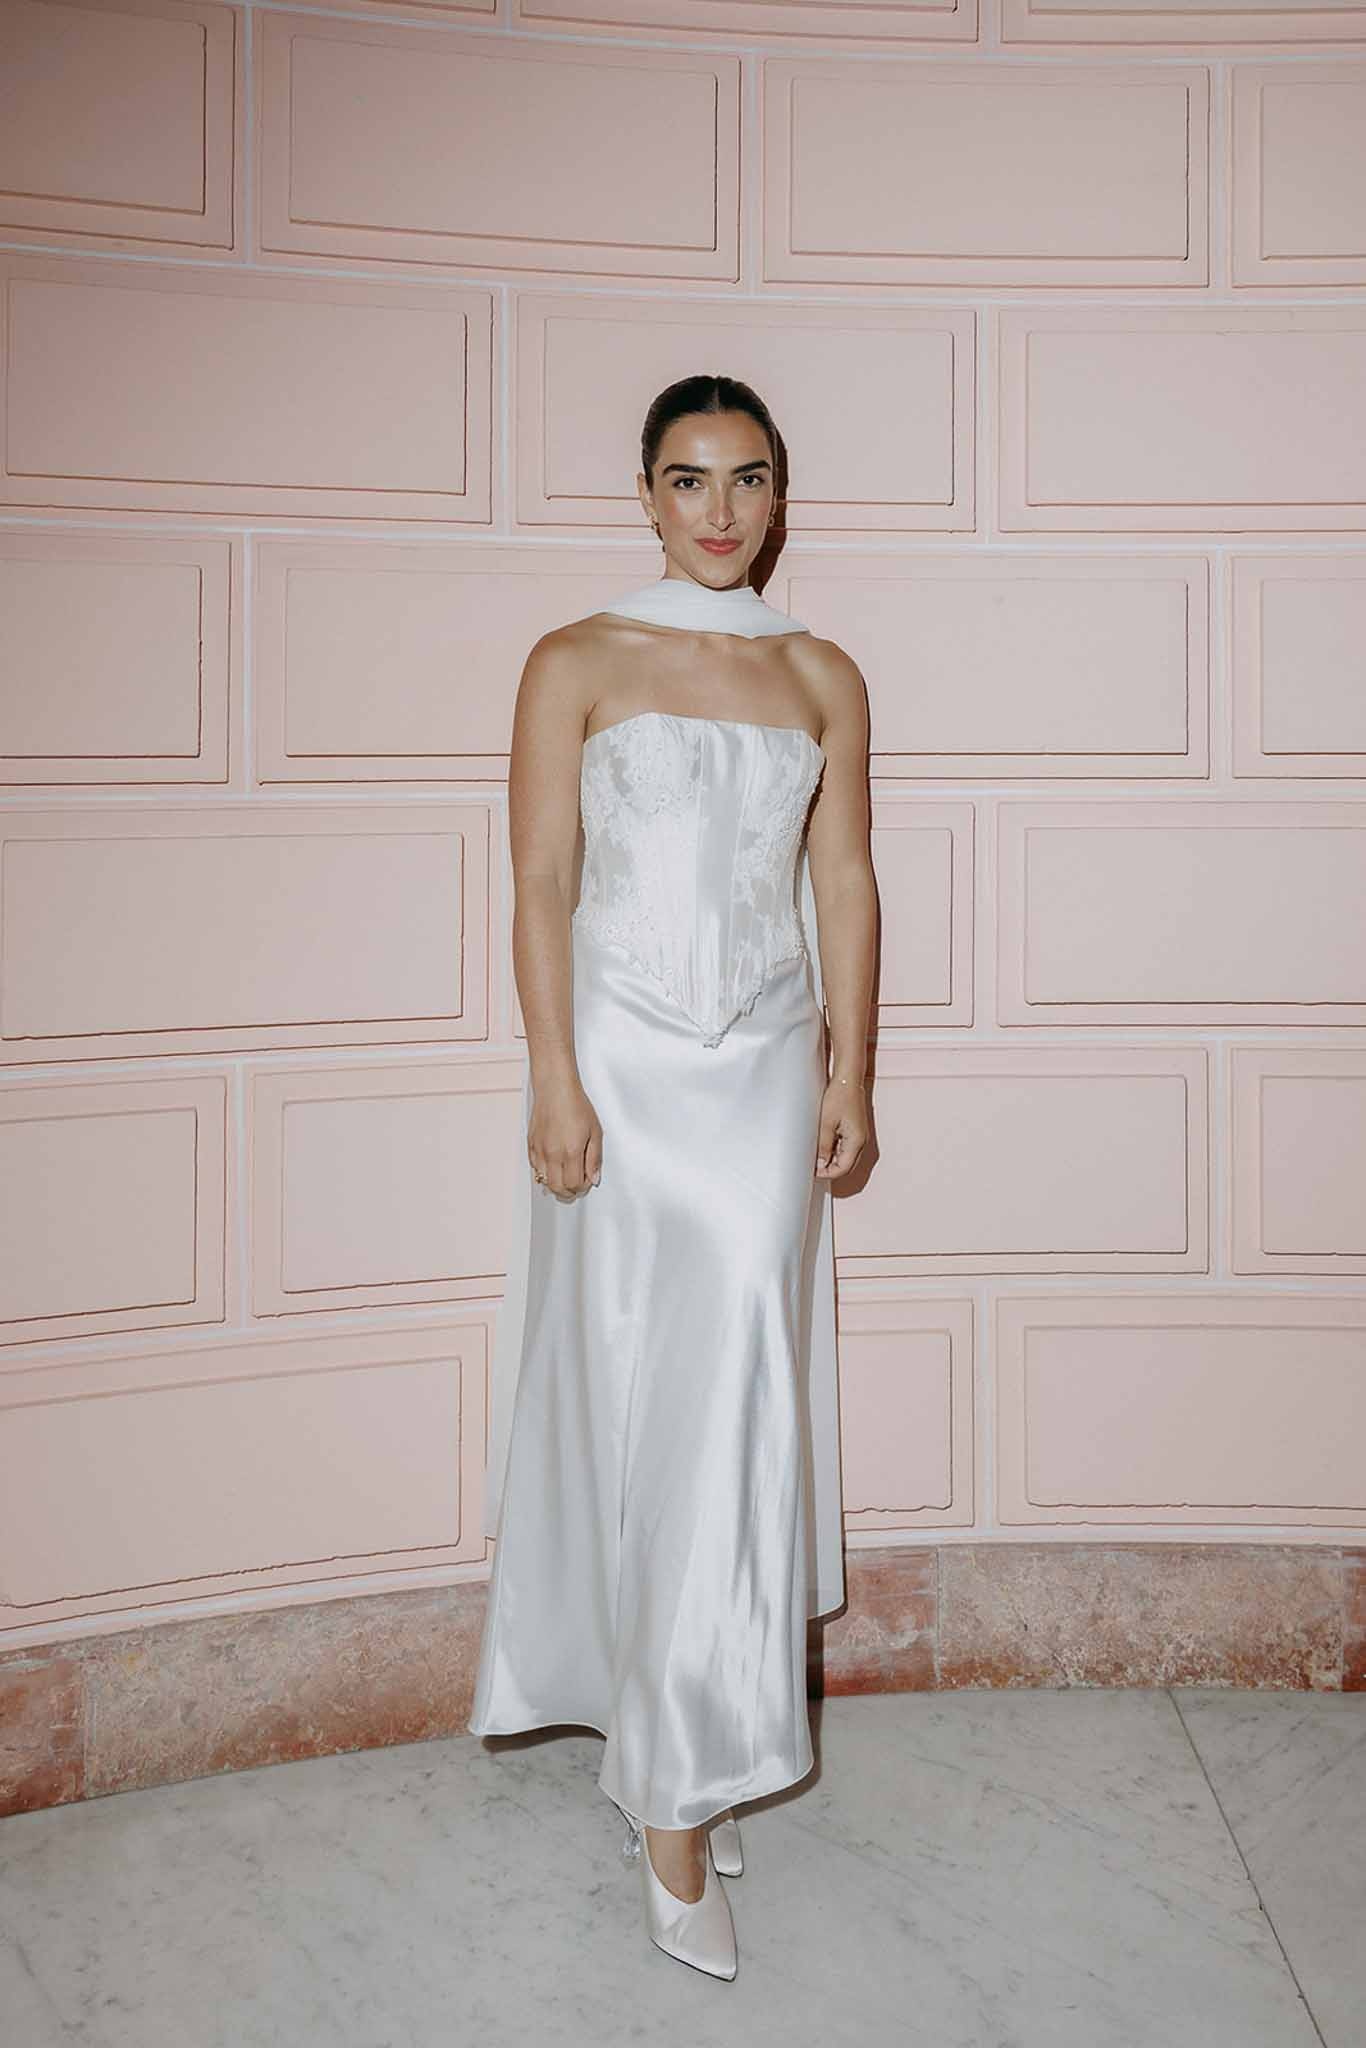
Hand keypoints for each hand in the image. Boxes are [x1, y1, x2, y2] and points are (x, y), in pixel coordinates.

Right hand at [528, 1076, 602, 1198]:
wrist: (556, 1089)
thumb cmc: (576, 1105)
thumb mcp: (596, 1132)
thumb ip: (595, 1159)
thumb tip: (594, 1178)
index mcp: (571, 1152)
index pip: (575, 1184)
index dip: (583, 1187)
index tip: (587, 1181)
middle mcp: (553, 1154)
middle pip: (558, 1188)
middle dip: (569, 1191)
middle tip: (577, 1185)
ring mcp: (540, 1150)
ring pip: (544, 1181)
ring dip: (556, 1184)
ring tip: (565, 1177)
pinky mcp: (531, 1145)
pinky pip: (535, 1168)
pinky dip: (544, 1173)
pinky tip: (553, 1166)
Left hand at [814, 1077, 867, 1181]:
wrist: (847, 1081)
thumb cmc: (839, 1097)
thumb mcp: (826, 1123)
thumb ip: (823, 1146)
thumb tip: (820, 1164)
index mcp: (856, 1141)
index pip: (843, 1169)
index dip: (827, 1173)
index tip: (813, 1170)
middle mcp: (860, 1141)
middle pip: (845, 1166)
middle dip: (829, 1169)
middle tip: (812, 1164)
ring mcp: (858, 1137)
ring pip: (845, 1158)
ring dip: (831, 1159)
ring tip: (815, 1153)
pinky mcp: (854, 1132)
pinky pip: (844, 1148)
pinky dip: (833, 1150)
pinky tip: (822, 1144)